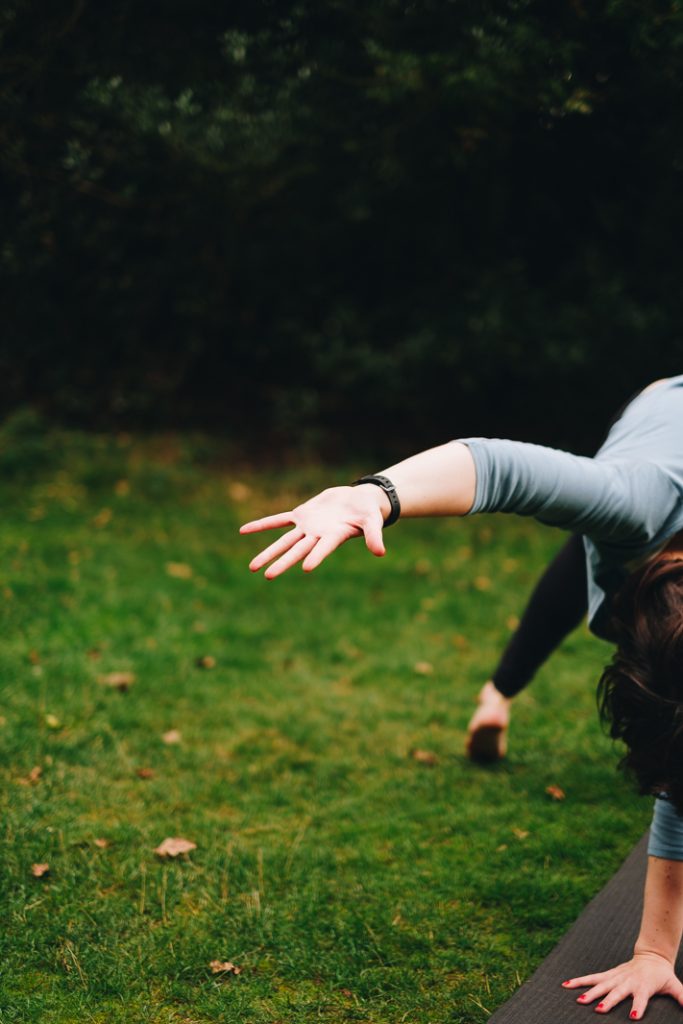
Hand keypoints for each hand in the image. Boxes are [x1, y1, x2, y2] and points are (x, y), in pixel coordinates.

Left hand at [239, 485, 389, 577]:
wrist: (358, 500)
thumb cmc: (368, 513)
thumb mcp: (373, 522)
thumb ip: (374, 536)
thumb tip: (381, 553)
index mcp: (333, 537)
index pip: (322, 548)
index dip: (316, 556)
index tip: (306, 567)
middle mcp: (316, 536)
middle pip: (297, 550)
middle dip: (283, 562)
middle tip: (267, 576)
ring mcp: (307, 527)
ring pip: (284, 541)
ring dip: (269, 553)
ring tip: (253, 567)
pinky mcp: (301, 515)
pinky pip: (278, 520)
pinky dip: (262, 524)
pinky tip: (244, 530)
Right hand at [562, 952, 682, 1018]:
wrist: (651, 956)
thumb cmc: (662, 975)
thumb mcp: (674, 985)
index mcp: (644, 986)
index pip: (642, 997)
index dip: (639, 1006)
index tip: (634, 1016)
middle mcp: (628, 981)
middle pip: (617, 992)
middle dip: (608, 1001)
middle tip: (598, 1009)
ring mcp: (617, 977)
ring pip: (601, 984)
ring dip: (589, 992)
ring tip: (579, 1000)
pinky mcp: (609, 974)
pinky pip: (592, 978)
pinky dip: (580, 981)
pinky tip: (566, 985)